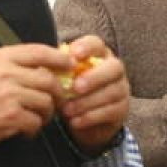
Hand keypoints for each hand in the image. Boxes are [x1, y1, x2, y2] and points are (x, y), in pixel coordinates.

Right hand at [0, 44, 72, 150]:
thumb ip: (12, 63)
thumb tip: (44, 64)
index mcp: (1, 58)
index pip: (39, 52)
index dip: (59, 58)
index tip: (70, 65)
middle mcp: (6, 73)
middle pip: (48, 80)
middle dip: (58, 93)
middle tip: (57, 102)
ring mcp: (9, 94)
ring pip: (45, 102)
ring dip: (46, 114)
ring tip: (38, 118)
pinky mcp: (10, 116)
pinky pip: (36, 121)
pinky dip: (34, 128)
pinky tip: (26, 130)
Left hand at [58, 35, 130, 155]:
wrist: (85, 120)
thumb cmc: (70, 93)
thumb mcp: (63, 80)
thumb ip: (58, 71)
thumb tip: (44, 66)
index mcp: (99, 56)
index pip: (97, 44)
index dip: (87, 47)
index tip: (74, 55)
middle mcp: (115, 70)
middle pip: (114, 67)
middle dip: (94, 77)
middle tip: (75, 87)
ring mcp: (121, 90)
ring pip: (111, 92)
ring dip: (87, 102)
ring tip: (67, 111)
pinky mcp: (122, 110)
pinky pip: (110, 112)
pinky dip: (90, 117)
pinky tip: (74, 121)